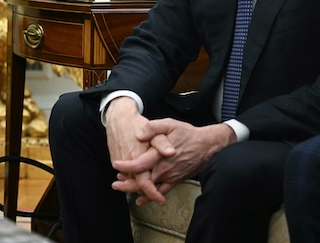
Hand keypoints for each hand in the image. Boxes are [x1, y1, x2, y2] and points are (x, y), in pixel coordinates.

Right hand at [105, 97, 168, 204]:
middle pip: (136, 185)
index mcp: (138, 157)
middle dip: (147, 193)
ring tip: (151, 189)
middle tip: (158, 196)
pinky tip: (140, 177)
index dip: (153, 194)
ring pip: (130, 180)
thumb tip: (171, 152)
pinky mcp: (115, 159)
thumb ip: (162, 142)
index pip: (144, 183)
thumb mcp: (155, 129)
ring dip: (139, 186)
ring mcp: (119, 161)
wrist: (118, 116)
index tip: (161, 200)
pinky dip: (132, 178)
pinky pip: (125, 173)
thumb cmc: (138, 123)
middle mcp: (126, 162)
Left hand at [113, 119, 235, 204]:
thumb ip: (152, 128)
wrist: (207, 145)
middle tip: (115, 184)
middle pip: (142, 181)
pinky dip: (150, 197)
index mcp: (160, 155)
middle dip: (127, 184)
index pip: (139, 165)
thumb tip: (138, 135)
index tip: (115, 164)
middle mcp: (165, 169)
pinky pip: (162, 192)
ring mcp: (171, 176)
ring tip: (122, 188)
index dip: (126, 166)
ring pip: (150, 188)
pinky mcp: (176, 180)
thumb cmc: (187, 133)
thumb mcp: (169, 123)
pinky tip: (141, 199)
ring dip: (136, 190)